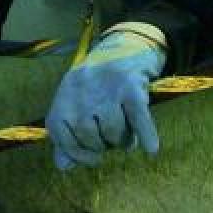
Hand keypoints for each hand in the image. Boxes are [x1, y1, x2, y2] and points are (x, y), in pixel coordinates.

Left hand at [45, 24, 165, 169]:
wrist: (125, 46)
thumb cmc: (98, 83)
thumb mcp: (76, 103)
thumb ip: (67, 134)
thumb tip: (63, 166)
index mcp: (64, 95)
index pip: (61, 135)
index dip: (76, 152)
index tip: (93, 157)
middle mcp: (81, 90)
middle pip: (88, 135)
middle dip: (103, 145)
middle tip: (113, 141)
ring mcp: (106, 88)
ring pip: (113, 130)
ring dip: (123, 140)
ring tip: (129, 136)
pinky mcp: (131, 86)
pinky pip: (138, 118)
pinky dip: (146, 134)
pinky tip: (151, 148)